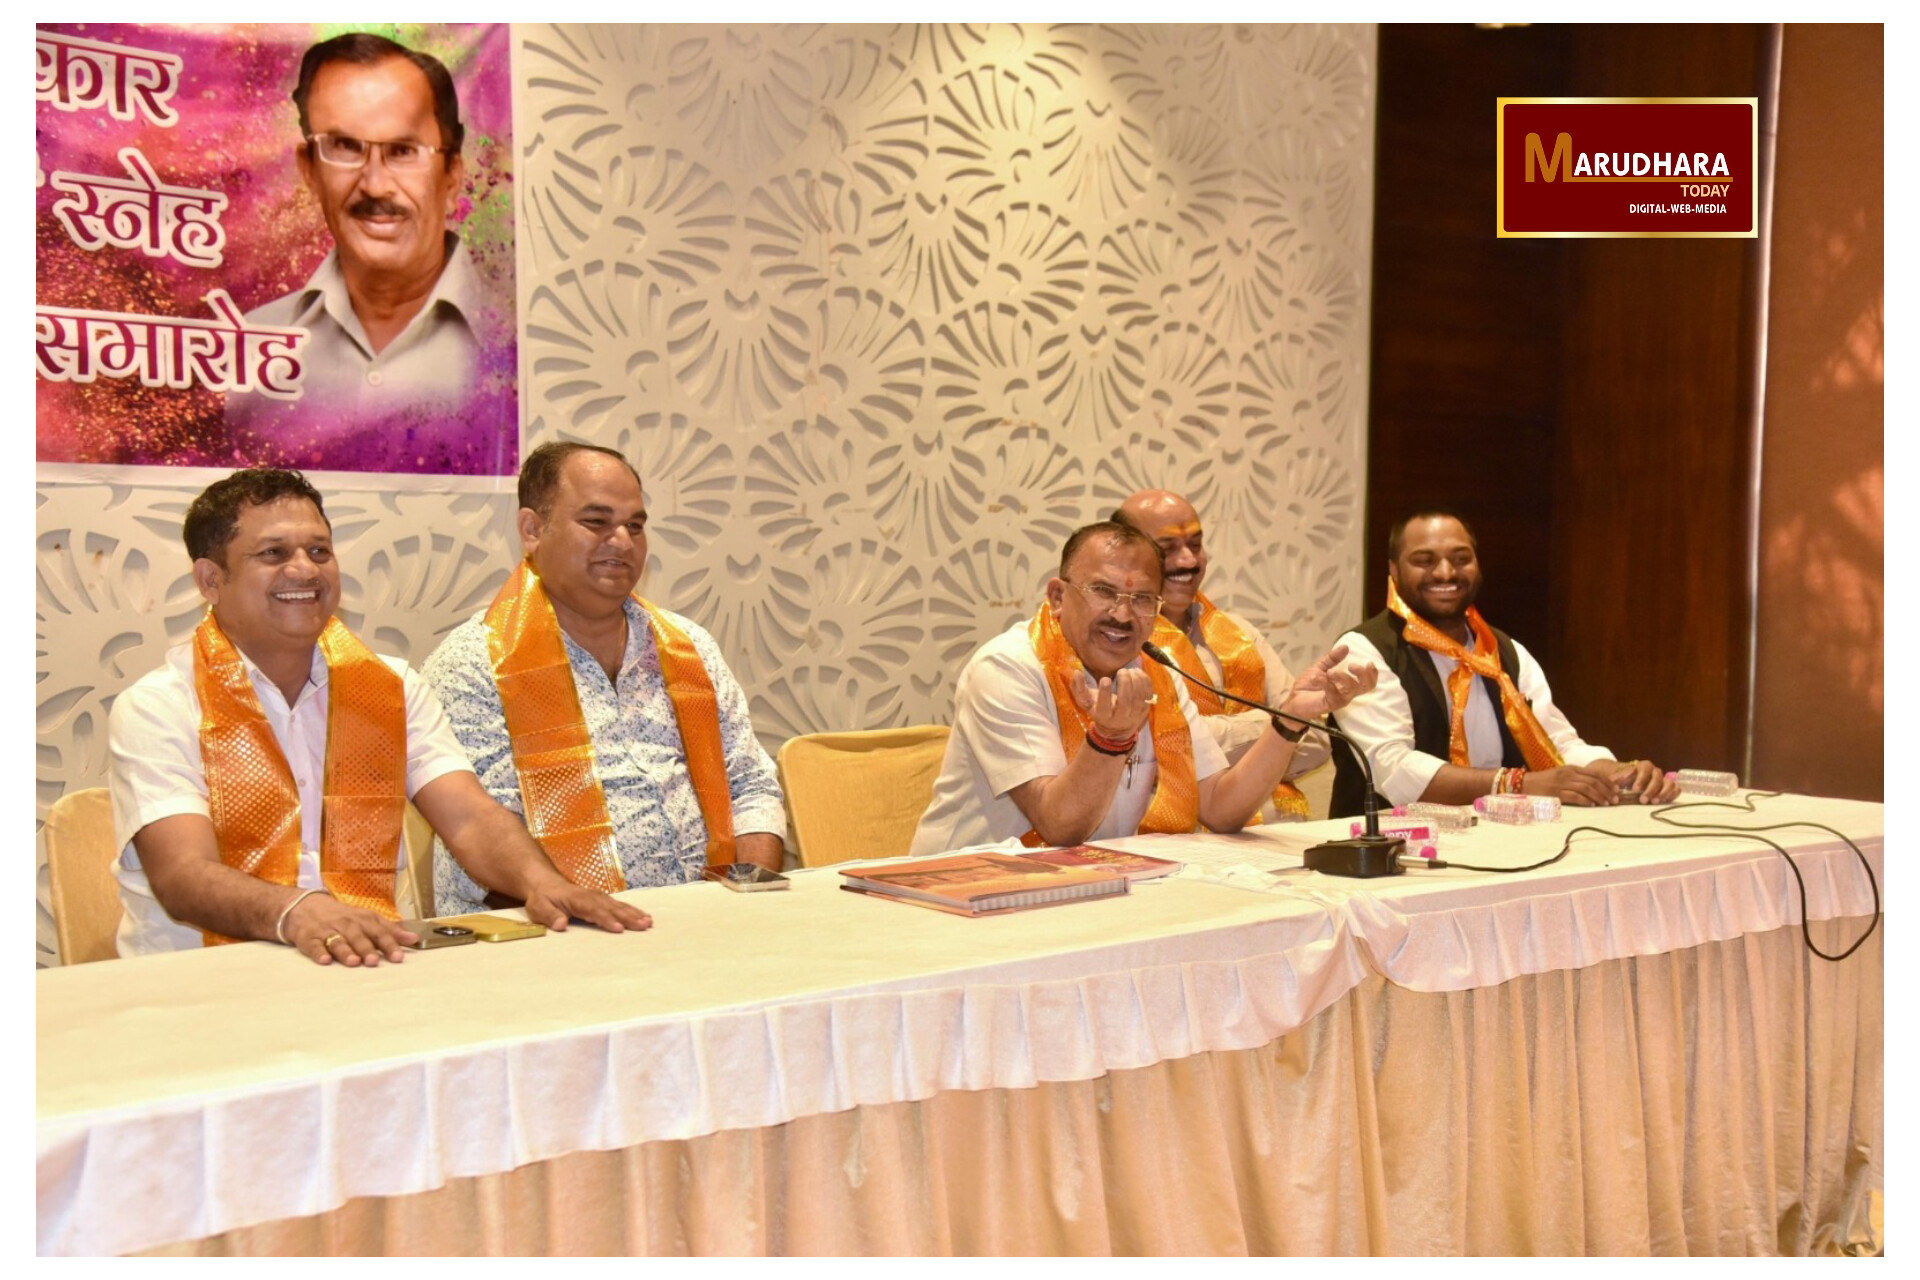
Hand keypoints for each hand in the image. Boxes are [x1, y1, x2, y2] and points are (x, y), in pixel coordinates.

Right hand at [285, 892, 418, 966]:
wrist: (306, 906)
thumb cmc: (344, 917)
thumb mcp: (368, 919)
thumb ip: (390, 930)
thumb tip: (414, 939)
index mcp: (363, 920)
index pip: (379, 932)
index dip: (389, 944)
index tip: (398, 956)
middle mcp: (347, 925)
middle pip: (358, 937)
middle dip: (367, 949)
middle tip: (374, 961)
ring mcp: (327, 931)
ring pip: (337, 941)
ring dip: (345, 951)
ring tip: (353, 962)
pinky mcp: (308, 939)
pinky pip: (314, 946)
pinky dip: (319, 953)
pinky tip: (324, 960)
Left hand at [522, 882, 652, 933]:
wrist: (545, 884)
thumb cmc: (542, 899)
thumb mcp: (538, 908)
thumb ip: (550, 916)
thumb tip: (562, 924)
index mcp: (576, 899)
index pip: (593, 910)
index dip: (606, 919)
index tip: (619, 928)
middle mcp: (591, 896)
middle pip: (612, 907)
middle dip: (628, 916)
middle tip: (644, 925)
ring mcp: (598, 897)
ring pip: (618, 905)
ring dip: (634, 913)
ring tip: (648, 922)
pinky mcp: (602, 899)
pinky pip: (619, 905)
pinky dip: (632, 911)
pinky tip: (643, 916)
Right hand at [1075, 667, 1155, 739]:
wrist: (1117, 729)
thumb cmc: (1098, 710)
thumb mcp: (1086, 702)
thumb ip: (1079, 688)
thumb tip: (1076, 672)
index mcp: (1103, 716)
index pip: (1104, 706)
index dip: (1105, 693)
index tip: (1105, 679)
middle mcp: (1120, 718)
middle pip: (1125, 702)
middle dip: (1125, 683)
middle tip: (1121, 671)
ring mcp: (1134, 715)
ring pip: (1138, 698)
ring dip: (1136, 681)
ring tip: (1130, 670)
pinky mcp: (1145, 710)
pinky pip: (1148, 695)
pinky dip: (1144, 681)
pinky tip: (1137, 672)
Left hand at [1280, 644, 1379, 720]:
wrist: (1293, 700)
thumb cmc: (1308, 686)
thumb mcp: (1320, 667)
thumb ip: (1332, 658)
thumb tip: (1345, 646)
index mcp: (1348, 684)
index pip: (1368, 682)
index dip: (1372, 673)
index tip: (1369, 662)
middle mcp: (1347, 693)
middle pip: (1366, 686)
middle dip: (1363, 674)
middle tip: (1352, 666)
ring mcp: (1339, 699)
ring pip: (1350, 689)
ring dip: (1342, 677)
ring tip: (1329, 672)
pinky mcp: (1329, 705)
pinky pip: (1332, 693)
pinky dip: (1324, 682)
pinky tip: (1315, 677)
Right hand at [1523, 763, 1625, 806]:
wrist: (1524, 783)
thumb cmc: (1543, 782)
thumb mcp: (1561, 775)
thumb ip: (1576, 779)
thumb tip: (1594, 787)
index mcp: (1571, 769)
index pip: (1594, 774)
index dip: (1608, 781)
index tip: (1617, 789)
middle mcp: (1568, 774)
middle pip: (1593, 781)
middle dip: (1607, 790)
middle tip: (1616, 799)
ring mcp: (1562, 783)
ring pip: (1586, 788)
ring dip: (1599, 796)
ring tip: (1607, 803)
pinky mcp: (1555, 792)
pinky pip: (1574, 796)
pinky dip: (1585, 800)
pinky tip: (1592, 805)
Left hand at [1612, 759, 1679, 803]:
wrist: (1630, 779)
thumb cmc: (1624, 778)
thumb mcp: (1618, 777)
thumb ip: (1616, 779)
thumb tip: (1614, 782)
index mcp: (1643, 766)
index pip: (1645, 769)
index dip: (1641, 779)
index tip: (1635, 789)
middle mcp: (1655, 772)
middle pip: (1657, 778)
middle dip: (1650, 789)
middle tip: (1642, 800)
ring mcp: (1664, 779)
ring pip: (1669, 783)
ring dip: (1663, 793)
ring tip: (1654, 802)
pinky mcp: (1670, 787)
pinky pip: (1676, 789)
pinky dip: (1672, 794)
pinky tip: (1664, 801)